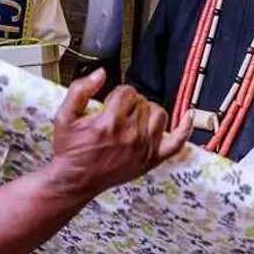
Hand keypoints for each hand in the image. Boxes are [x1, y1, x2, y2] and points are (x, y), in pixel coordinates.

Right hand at [47, 69, 192, 199]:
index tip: (109, 104)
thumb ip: (80, 90)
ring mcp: (144, 149)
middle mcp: (130, 135)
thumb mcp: (65, 116)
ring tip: (135, 119)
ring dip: (148, 112)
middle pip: (143, 102)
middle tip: (117, 115)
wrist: (75, 180)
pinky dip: (185, 128)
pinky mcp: (151, 160)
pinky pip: (177, 142)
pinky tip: (188, 115)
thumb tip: (101, 73)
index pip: (127, 92)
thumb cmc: (70, 149)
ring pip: (159, 114)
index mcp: (109, 123)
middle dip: (130, 103)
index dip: (117, 94)